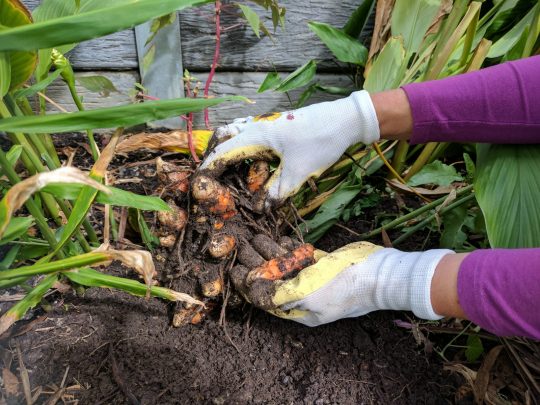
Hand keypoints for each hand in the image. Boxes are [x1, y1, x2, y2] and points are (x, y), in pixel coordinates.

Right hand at [200, 91, 379, 209]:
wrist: (346, 119)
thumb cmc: (320, 142)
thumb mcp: (298, 172)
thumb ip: (277, 191)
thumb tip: (261, 208)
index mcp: (257, 135)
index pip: (223, 152)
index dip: (209, 169)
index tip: (199, 184)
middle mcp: (257, 125)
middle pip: (224, 136)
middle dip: (214, 155)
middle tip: (211, 176)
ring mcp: (267, 122)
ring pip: (236, 131)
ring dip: (227, 148)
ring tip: (226, 169)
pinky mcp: (277, 124)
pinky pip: (250, 131)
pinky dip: (242, 144)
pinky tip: (251, 158)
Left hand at [231, 236, 452, 326]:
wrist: (379, 274)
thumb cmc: (342, 287)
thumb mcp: (305, 295)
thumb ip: (276, 294)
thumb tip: (252, 290)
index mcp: (298, 310)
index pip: (265, 297)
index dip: (248, 281)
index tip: (234, 266)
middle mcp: (304, 295)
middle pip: (272, 278)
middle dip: (255, 261)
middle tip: (241, 244)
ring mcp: (314, 279)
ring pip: (285, 264)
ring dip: (270, 250)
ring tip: (256, 236)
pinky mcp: (323, 264)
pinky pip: (301, 256)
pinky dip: (290, 247)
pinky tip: (280, 238)